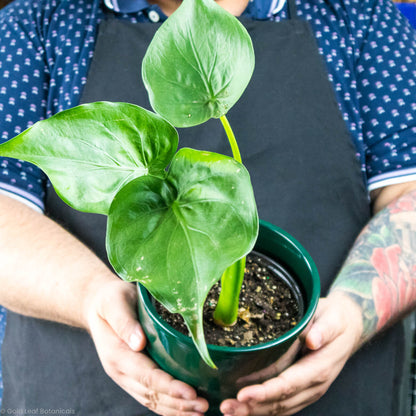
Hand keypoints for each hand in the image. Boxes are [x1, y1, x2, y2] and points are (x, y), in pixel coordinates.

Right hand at [85, 279, 208, 415]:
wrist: (97, 304)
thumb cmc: (111, 299)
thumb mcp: (115, 302)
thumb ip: (124, 322)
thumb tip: (139, 342)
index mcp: (117, 354)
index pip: (146, 376)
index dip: (169, 386)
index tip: (190, 392)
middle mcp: (121, 371)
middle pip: (152, 394)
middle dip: (178, 403)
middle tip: (204, 405)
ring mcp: (126, 376)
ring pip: (152, 400)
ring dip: (176, 409)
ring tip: (201, 412)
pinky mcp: (133, 375)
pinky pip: (151, 396)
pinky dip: (168, 405)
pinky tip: (185, 409)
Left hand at [220, 293, 362, 415]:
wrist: (350, 326)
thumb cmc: (337, 319)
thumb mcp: (333, 318)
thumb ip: (324, 330)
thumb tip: (313, 340)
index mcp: (319, 369)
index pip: (288, 385)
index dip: (265, 392)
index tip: (243, 394)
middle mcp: (314, 385)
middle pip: (280, 402)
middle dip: (252, 407)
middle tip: (226, 407)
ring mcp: (309, 390)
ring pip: (279, 408)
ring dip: (254, 412)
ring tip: (229, 410)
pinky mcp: (303, 388)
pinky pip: (283, 404)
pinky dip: (263, 408)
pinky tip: (245, 408)